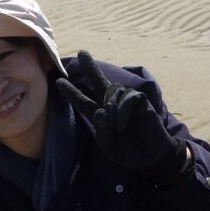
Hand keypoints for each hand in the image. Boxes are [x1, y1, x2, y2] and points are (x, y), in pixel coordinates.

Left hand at [56, 51, 186, 182]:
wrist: (151, 157)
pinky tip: (122, 125)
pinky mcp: (141, 101)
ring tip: (115, 127)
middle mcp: (112, 105)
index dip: (72, 92)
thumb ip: (102, 131)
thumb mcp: (109, 146)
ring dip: (110, 107)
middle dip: (90, 67)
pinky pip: (128, 97)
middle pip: (99, 81)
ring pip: (113, 89)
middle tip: (81, 53)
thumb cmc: (128, 152)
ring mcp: (127, 102)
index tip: (59, 81)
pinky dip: (122, 111)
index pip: (83, 101)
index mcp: (101, 116)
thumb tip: (101, 110)